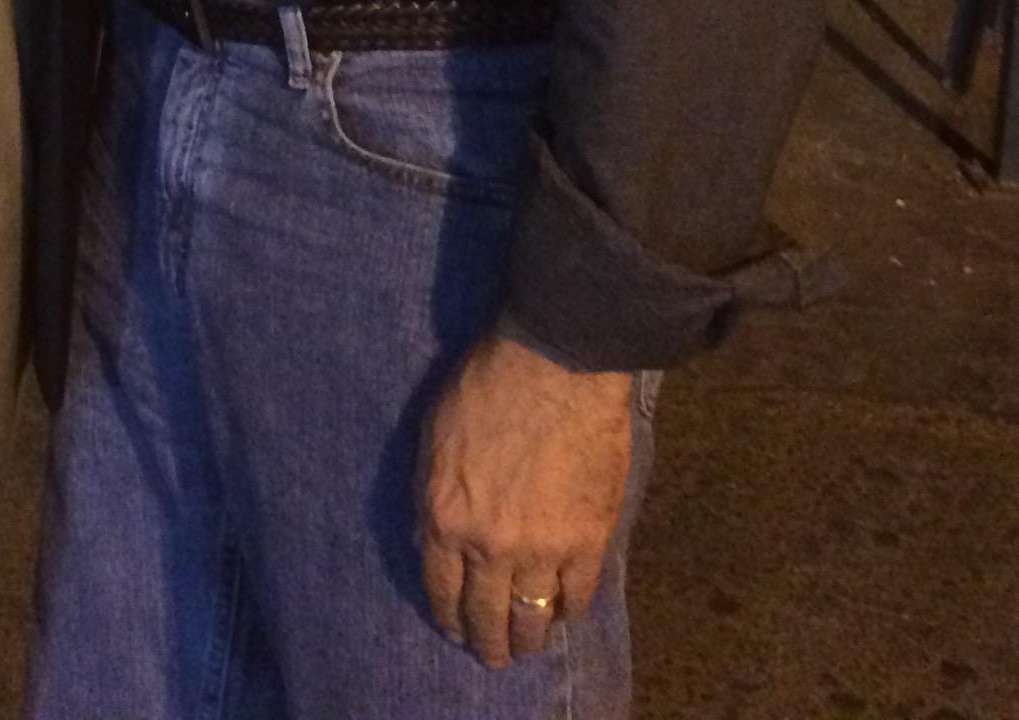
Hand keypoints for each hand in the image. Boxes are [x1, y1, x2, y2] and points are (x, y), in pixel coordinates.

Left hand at [419, 335, 634, 671]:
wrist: (554, 362)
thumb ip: (430, 494)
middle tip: (495, 656)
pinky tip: (565, 612)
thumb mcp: (433, 436)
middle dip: (489, 643)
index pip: (441, 591)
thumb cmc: (485, 384)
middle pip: (487, 616)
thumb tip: (430, 541)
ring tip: (529, 646)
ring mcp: (541, 549)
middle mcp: (488, 546)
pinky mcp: (588, 540)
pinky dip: (570, 611)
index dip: (450, 618)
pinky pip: (577, 596)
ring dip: (529, 639)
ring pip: (533, 619)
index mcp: (445, 518)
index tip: (457, 631)